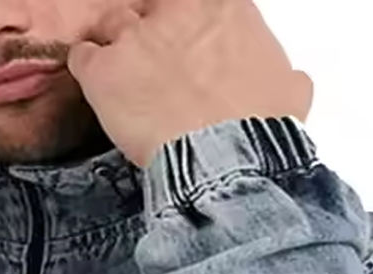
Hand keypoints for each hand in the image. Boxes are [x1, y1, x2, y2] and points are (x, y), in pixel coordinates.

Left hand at [66, 0, 313, 168]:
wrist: (225, 159)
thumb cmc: (259, 129)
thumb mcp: (289, 92)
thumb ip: (283, 76)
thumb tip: (288, 83)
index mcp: (227, 7)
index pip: (197, 1)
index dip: (187, 18)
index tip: (187, 36)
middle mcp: (179, 10)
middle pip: (151, 3)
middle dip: (149, 26)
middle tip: (150, 56)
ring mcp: (138, 37)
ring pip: (113, 21)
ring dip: (114, 45)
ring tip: (118, 71)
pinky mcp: (105, 70)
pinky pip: (82, 56)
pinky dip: (86, 69)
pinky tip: (95, 86)